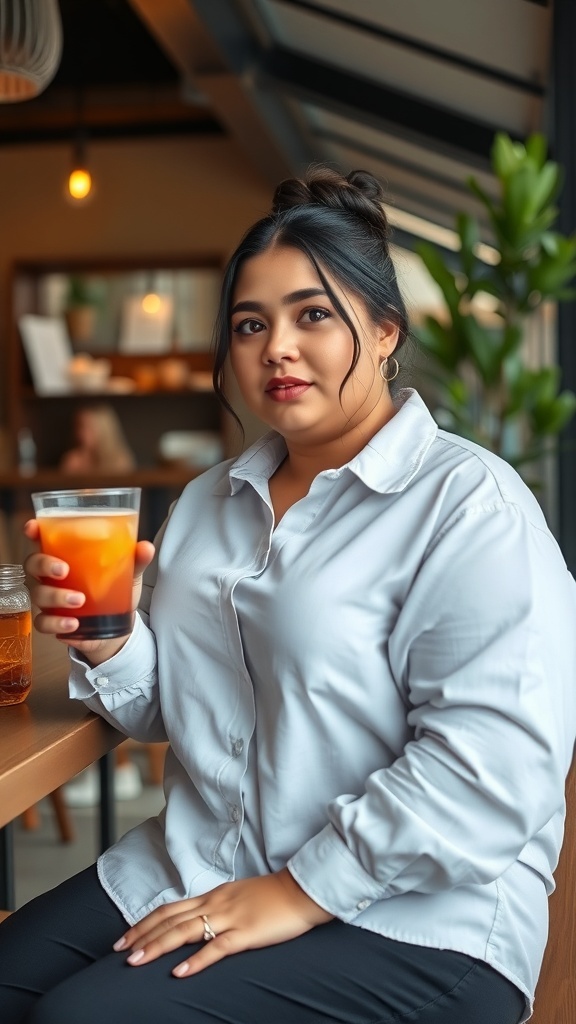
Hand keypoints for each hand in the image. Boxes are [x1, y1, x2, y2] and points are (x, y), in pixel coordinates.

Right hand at [23, 518, 154, 664]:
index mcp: (64, 555)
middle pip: (33, 564)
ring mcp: (49, 599)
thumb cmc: (112, 589)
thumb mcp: (127, 572)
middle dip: (44, 565)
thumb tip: (146, 547)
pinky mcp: (53, 621)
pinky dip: (57, 622)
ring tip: (80, 600)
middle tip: (64, 570)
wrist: (115, 627)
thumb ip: (135, 559)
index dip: (33, 531)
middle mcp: (50, 576)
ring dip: (57, 596)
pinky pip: (44, 622)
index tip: (33, 528)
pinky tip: (74, 623)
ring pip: (38, 594)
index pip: (42, 538)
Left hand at [113, 870, 333, 976]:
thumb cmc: (274, 896)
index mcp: (214, 895)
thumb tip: (200, 919)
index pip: (171, 908)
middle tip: (119, 951)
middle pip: (170, 919)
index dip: (146, 922)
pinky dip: (196, 960)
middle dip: (142, 935)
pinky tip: (179, 972)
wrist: (303, 890)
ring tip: (135, 962)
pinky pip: (216, 947)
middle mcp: (216, 903)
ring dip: (157, 946)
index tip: (125, 936)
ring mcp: (230, 917)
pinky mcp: (246, 933)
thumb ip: (219, 907)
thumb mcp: (239, 896)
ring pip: (185, 932)